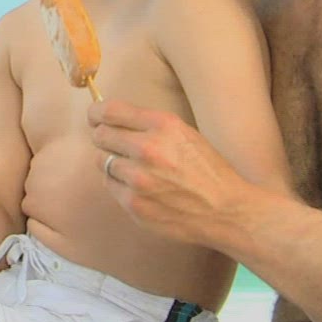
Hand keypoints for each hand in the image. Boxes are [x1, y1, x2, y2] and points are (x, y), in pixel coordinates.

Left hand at [88, 99, 262, 246]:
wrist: (226, 210)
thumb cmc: (206, 170)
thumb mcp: (184, 134)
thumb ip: (149, 125)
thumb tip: (109, 118)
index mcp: (164, 126)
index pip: (110, 111)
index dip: (97, 112)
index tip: (95, 116)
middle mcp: (148, 149)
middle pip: (100, 135)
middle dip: (104, 137)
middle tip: (113, 143)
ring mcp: (139, 179)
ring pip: (102, 161)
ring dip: (113, 163)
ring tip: (137, 169)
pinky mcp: (133, 203)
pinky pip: (110, 185)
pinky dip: (119, 184)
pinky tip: (140, 187)